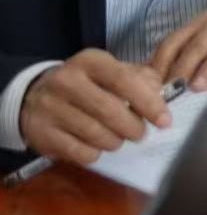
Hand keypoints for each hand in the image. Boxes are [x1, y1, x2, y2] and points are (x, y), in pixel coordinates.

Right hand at [18, 50, 169, 165]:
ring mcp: (50, 107)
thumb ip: (139, 79)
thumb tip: (161, 94)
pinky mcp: (41, 133)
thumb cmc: (85, 84)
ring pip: (95, 133)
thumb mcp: (110, 72)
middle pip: (110, 110)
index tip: (164, 121)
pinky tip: (97, 147)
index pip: (124, 80)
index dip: (148, 102)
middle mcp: (66, 81)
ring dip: (115, 141)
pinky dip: (95, 154)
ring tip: (119, 139)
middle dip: (133, 127)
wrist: (34, 96)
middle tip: (140, 134)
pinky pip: (78, 152)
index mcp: (90, 61)